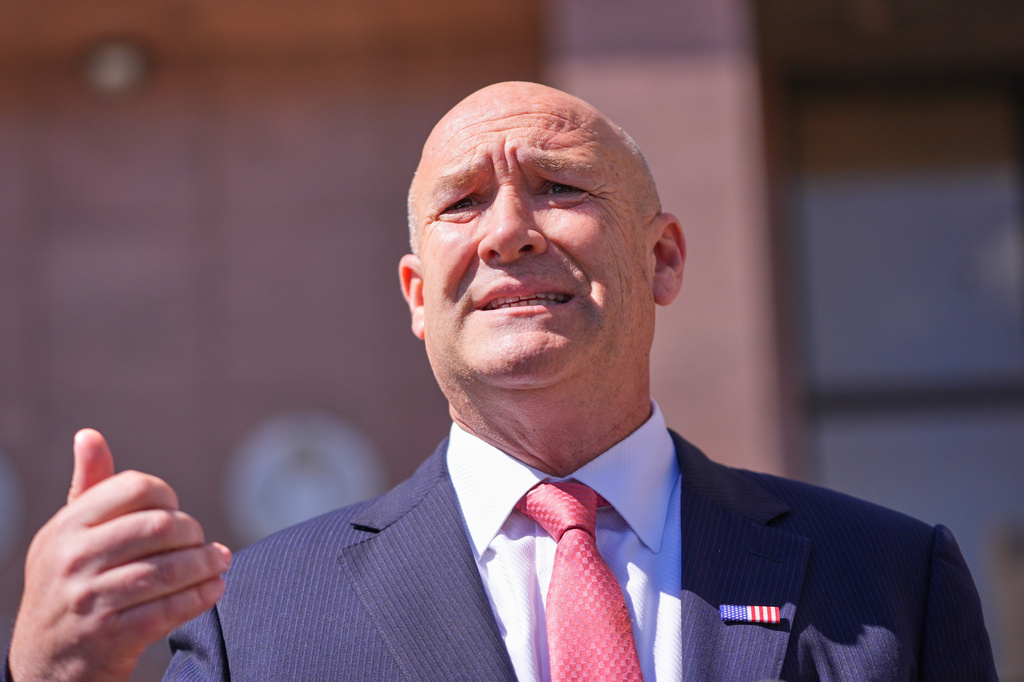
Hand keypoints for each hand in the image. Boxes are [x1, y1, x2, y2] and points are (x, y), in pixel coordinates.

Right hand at [8, 429, 230, 681]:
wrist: (46, 666)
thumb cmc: (69, 585)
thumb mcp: (67, 536)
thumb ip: (88, 487)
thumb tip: (89, 435)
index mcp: (65, 527)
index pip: (135, 489)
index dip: (168, 498)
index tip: (176, 514)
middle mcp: (72, 560)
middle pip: (159, 527)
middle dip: (193, 533)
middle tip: (205, 543)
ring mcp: (89, 600)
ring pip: (168, 570)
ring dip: (206, 565)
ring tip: (220, 563)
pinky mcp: (110, 637)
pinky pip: (169, 610)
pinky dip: (201, 597)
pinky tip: (215, 589)